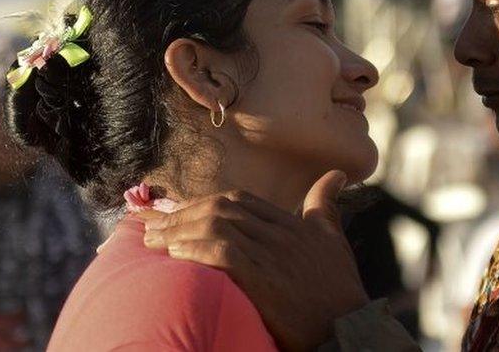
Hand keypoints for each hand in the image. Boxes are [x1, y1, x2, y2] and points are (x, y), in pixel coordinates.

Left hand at [138, 171, 369, 351]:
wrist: (347, 324)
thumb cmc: (340, 286)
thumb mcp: (333, 238)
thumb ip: (325, 205)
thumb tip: (335, 174)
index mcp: (291, 223)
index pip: (239, 199)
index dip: (202, 202)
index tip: (175, 210)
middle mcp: (280, 233)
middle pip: (222, 208)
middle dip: (181, 214)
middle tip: (151, 225)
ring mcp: (271, 254)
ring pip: (217, 226)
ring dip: (178, 230)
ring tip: (152, 241)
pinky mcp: (263, 278)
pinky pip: (222, 252)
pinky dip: (195, 249)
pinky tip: (175, 254)